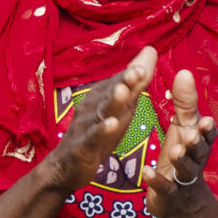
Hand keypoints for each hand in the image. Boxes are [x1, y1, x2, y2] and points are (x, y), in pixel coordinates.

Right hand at [39, 48, 155, 192]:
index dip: (135, 70)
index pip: (121, 80)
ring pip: (102, 112)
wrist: (65, 167)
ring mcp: (86, 126)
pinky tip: (111, 124)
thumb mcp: (121, 108)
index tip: (150, 54)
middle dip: (124, 81)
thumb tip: (151, 51)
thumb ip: (136, 82)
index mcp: (102, 96)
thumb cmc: (97, 132)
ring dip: (112, 101)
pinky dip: (102, 130)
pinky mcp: (83, 147)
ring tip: (123, 91)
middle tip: (138, 70)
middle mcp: (93, 106)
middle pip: (110, 92)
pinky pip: (93, 137)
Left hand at [143, 69, 217, 217]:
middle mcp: (194, 160)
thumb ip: (185, 103)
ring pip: (186, 170)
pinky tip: (146, 172)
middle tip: (190, 135)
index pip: (207, 135)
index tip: (205, 120)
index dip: (207, 130)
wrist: (182, 201)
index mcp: (199, 142)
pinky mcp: (169, 194)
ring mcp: (183, 179)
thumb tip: (185, 72)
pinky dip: (157, 180)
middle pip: (199, 152)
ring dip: (181, 161)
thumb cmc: (182, 156)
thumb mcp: (184, 128)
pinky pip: (165, 188)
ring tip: (174, 151)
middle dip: (196, 144)